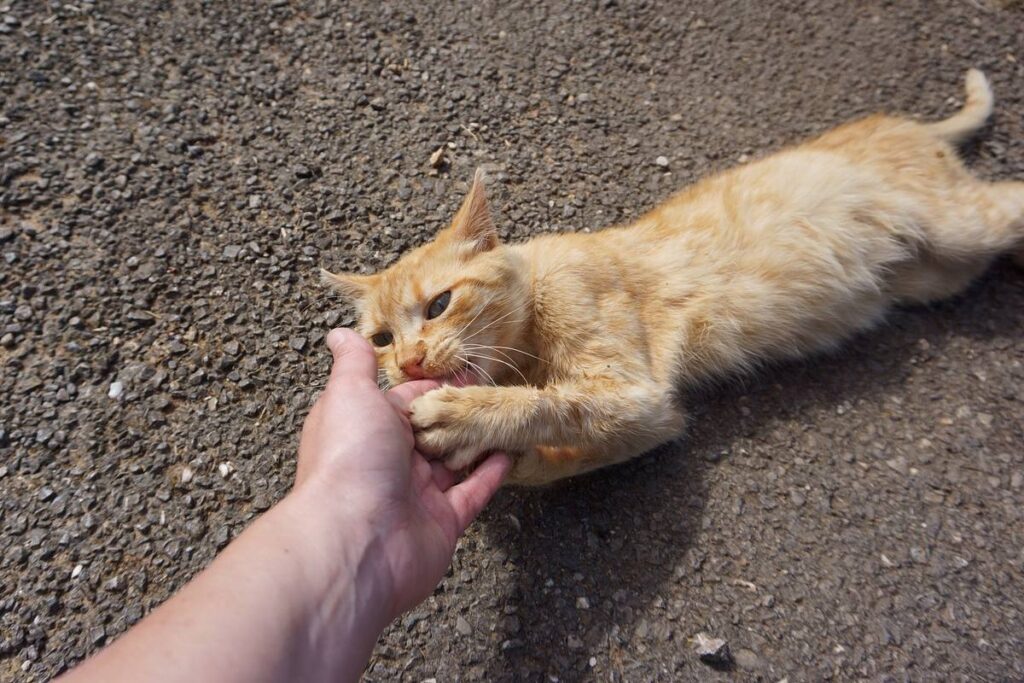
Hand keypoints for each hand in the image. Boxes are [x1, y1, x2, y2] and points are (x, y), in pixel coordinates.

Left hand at [294, 328, 510, 617]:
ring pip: (456, 459)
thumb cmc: (348, 459)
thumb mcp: (350, 395)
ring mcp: (417, 494)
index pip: (408, 400)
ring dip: (479, 438)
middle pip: (435, 429)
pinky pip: (473, 492)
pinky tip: (510, 450)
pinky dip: (491, 472)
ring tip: (507, 413)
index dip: (436, 384)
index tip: (468, 366)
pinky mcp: (443, 523)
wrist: (354, 541)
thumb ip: (355, 364)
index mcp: (367, 428)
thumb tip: (339, 333)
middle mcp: (390, 461)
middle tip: (498, 387)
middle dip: (462, 410)